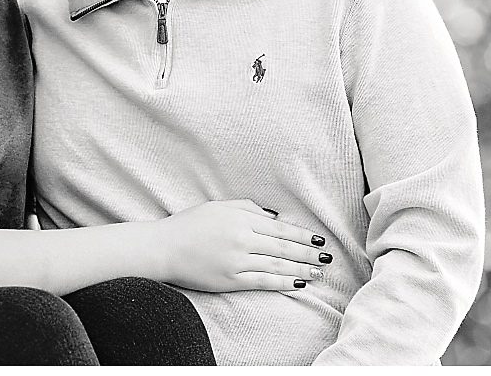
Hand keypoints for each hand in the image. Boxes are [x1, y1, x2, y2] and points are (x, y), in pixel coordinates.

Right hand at [154, 199, 331, 292]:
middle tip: (327, 258)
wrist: (163, 248)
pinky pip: (262, 282)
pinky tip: (297, 284)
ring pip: (277, 266)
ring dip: (301, 269)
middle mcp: (242, 240)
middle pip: (284, 247)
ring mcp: (237, 262)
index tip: (319, 240)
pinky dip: (282, 283)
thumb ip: (247, 208)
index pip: (280, 228)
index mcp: (240, 219)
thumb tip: (274, 217)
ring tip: (318, 273)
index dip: (303, 236)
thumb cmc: (189, 225)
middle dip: (308, 253)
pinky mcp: (230, 280)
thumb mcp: (217, 207)